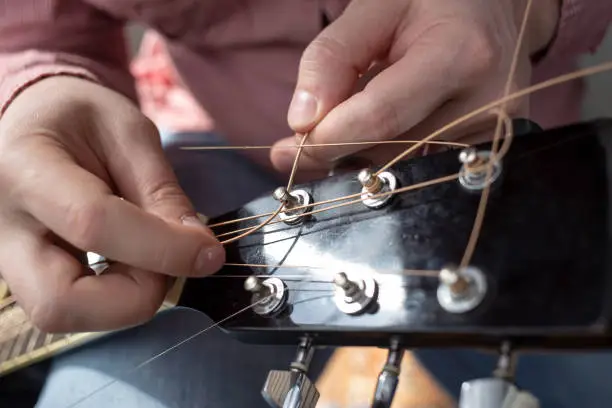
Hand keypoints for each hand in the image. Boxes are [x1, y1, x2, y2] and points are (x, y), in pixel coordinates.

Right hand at [0, 77, 224, 332]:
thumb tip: (200, 252)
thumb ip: (162, 192)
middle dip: (134, 295)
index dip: (163, 247)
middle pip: (59, 302)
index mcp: (24, 166)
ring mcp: (2, 258)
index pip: (94, 224)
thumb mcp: (128, 132)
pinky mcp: (18, 277)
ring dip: (125, 299)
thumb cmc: (79, 118)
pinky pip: (67, 308)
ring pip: (60, 315)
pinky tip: (128, 262)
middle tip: (168, 260)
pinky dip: (112, 298)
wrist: (28, 123)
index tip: (209, 252)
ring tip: (148, 254)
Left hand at [271, 0, 559, 173]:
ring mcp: (490, 132)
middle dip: (333, 150)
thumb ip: (333, 57)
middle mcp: (485, 102)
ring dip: (356, 154)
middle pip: (387, 149)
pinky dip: (382, 156)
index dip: (327, 139)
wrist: (493, 8)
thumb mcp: (375, 6)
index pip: (380, 117)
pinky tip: (367, 135)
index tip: (286, 150)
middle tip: (293, 146)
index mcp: (460, 54)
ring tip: (338, 125)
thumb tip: (302, 121)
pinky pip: (417, 167)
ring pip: (397, 166)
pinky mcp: (485, 149)